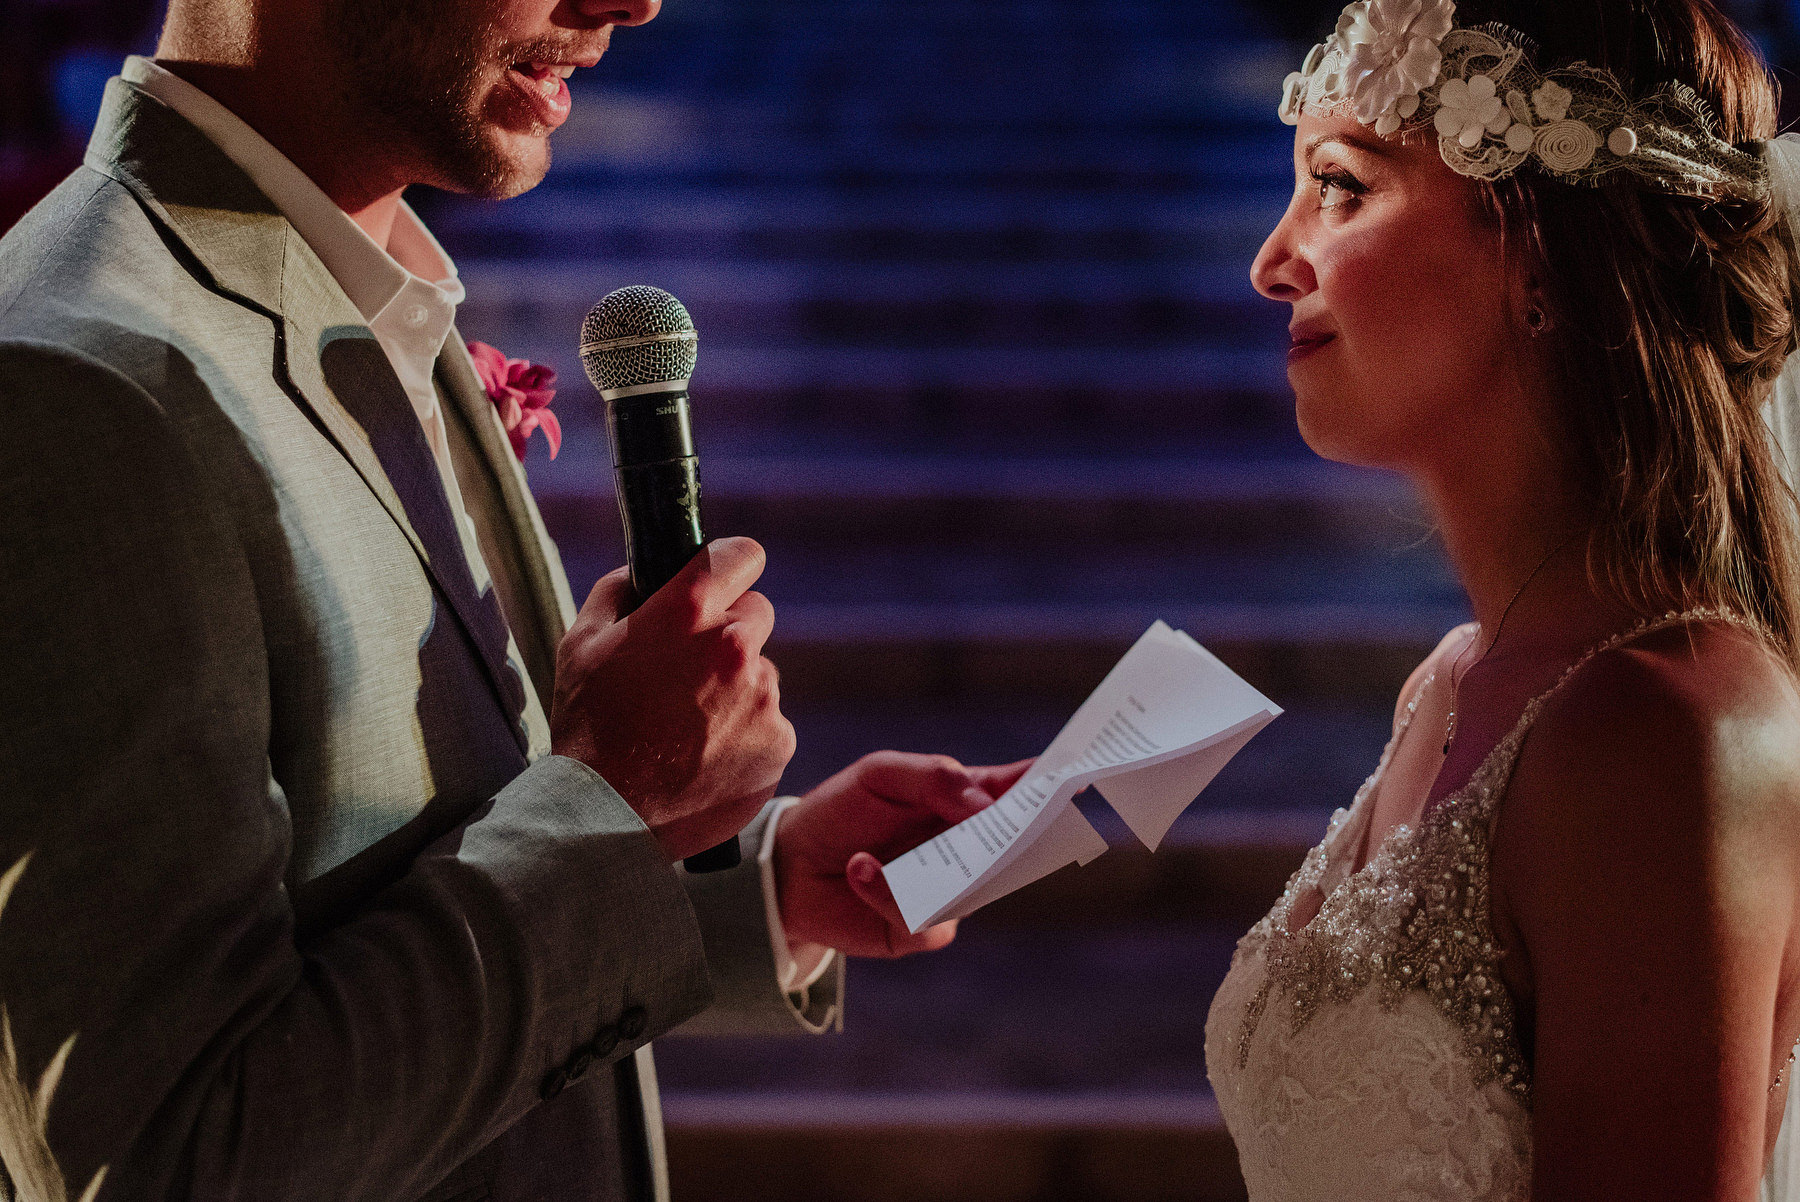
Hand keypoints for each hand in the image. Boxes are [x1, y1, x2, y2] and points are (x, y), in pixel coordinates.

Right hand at [550, 537, 795, 861]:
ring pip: (760, 672)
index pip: (743, 554)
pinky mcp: (779, 741)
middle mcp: (735, 646)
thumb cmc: (589, 726)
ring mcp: (763, 696)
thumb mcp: (581, 642)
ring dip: (736, 687)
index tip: (721, 581)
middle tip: (688, 669)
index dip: (730, 565)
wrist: (608, 815)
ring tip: (688, 725)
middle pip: (756, 613)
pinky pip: (769, 721)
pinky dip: (746, 733)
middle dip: (728, 631)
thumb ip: (618, 590)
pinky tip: (706, 754)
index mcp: (690, 610)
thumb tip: (644, 570)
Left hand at [773, 752, 1033, 956]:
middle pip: (1016, 845)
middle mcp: (967, 848)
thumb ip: (935, 777)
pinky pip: (928, 919)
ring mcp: (950, 891)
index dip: (1052, 785)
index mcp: (964, 801)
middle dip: (1025, 835)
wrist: (789, 865)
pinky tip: (859, 869)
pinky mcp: (921, 928)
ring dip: (948, 866)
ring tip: (902, 844)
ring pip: (980, 887)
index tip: (1081, 777)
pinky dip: (887, 891)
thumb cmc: (841, 810)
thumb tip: (984, 804)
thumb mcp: (882, 774)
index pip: (1019, 790)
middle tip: (1024, 823)